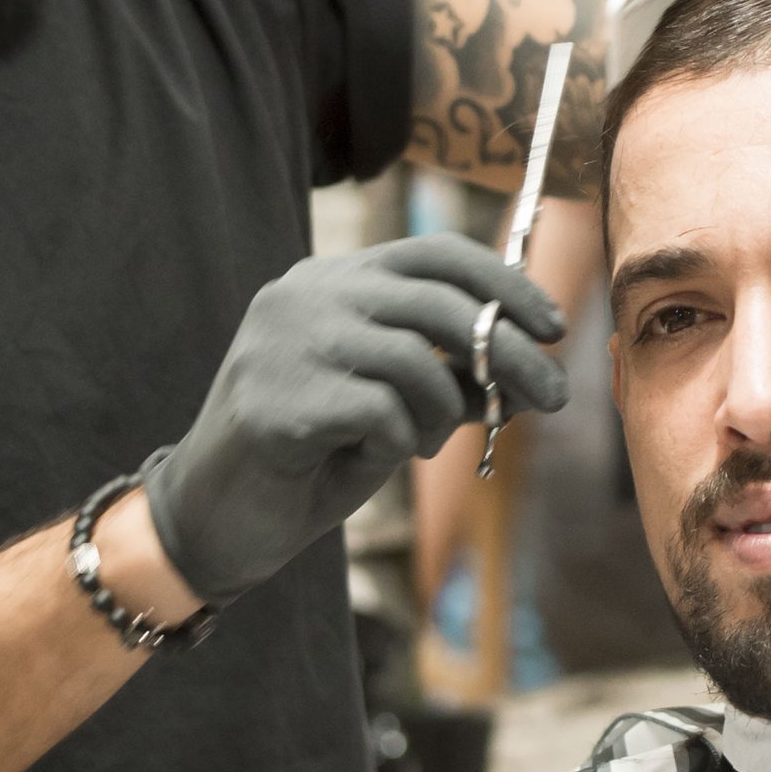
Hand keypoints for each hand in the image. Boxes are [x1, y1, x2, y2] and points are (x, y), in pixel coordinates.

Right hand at [144, 238, 565, 605]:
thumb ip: (451, 380)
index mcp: (331, 280)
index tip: (553, 325)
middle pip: (438, 303)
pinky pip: (381, 414)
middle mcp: (305, 295)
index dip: (504, 283)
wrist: (215, 517)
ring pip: (413, 361)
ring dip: (439, 413)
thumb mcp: (394, 408)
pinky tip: (365, 458)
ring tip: (418, 444)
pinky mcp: (277, 400)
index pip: (434, 253)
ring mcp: (285, 343)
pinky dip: (396, 443)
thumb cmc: (311, 457)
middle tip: (555, 395)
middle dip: (512, 353)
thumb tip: (538, 372)